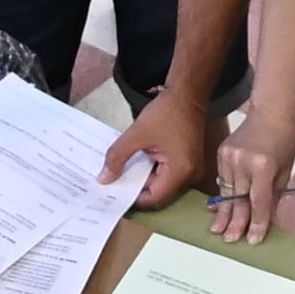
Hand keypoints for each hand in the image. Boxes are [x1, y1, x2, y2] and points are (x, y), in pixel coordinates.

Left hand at [105, 83, 218, 208]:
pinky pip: (166, 173)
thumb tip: (104, 178)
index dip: (133, 198)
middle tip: (115, 185)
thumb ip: (117, 157)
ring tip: (123, 174)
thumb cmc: (167, 112)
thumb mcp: (136, 134)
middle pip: (159, 193)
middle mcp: (189, 175)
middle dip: (136, 188)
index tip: (115, 193)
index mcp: (181, 171)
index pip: (155, 198)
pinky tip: (136, 163)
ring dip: (143, 178)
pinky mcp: (187, 161)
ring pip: (161, 183)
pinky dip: (151, 170)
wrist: (187, 95)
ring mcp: (190, 169)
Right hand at [209, 110, 294, 242]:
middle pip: (238, 199)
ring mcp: (229, 157)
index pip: (258, 201)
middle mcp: (243, 162)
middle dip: (235, 222)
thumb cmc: (284, 142)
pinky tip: (215, 210)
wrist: (271, 114)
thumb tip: (266, 221)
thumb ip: (273, 197)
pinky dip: (221, 195)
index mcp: (263, 166)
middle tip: (231, 240)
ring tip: (219, 230)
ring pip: (227, 192)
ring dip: (224, 213)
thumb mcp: (284, 172)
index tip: (253, 239)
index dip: (256, 222)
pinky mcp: (221, 153)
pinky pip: (222, 180)